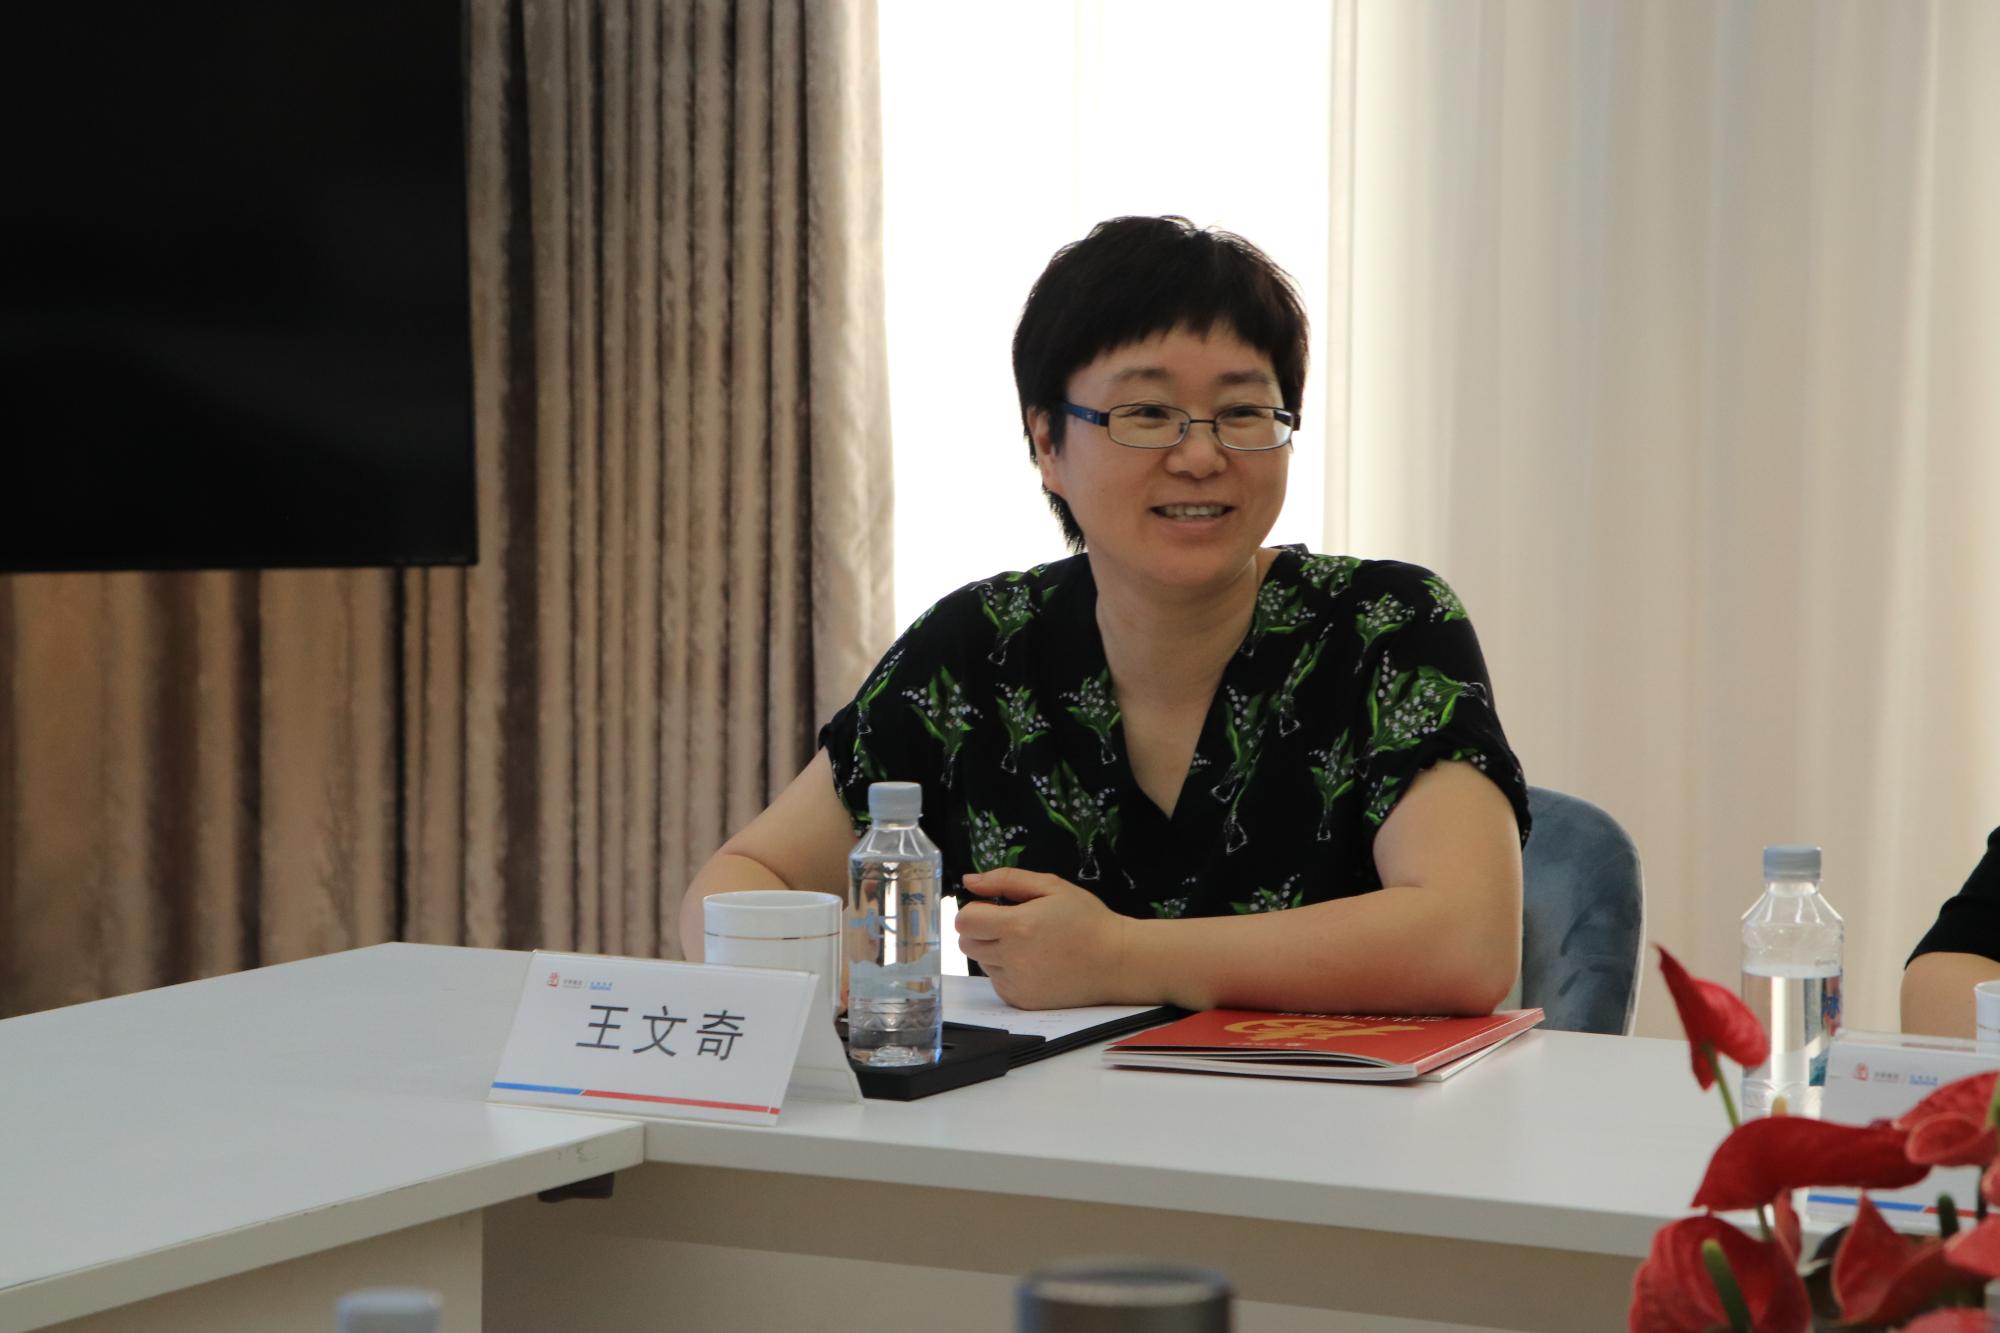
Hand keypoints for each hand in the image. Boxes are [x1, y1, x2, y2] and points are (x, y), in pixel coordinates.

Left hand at [956, 868, 1134, 1009]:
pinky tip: (1035, 963)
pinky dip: (1008, 971)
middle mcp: (1012, 959)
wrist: (1117, 962)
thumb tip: (970, 880)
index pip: (963, 921)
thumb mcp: (1051, 886)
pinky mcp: (1022, 1001)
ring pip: (982, 963)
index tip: (992, 909)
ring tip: (1030, 945)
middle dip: (981, 931)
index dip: (974, 911)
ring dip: (995, 951)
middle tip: (1012, 925)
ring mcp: (1016, 983)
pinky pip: (997, 982)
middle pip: (966, 943)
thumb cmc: (1087, 921)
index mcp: (1017, 927)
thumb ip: (1005, 880)